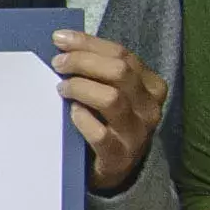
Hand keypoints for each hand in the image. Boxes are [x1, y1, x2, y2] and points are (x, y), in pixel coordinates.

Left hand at [52, 32, 164, 194]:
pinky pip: (100, 133)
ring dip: (81, 87)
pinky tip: (72, 113)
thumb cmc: (110, 123)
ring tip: (62, 88)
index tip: (60, 39)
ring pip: (111, 99)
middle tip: (58, 64)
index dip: (88, 43)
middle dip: (83, 61)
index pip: (122, 54)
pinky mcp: (119, 157)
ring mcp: (136, 134)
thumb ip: (100, 70)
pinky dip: (82, 119)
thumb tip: (65, 44)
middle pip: (119, 71)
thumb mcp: (114, 92)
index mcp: (151, 86)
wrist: (115, 170)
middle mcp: (149, 108)